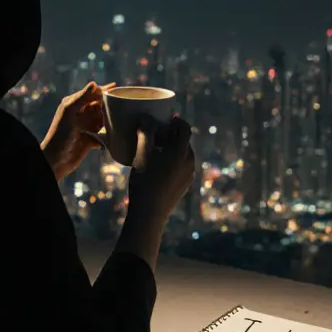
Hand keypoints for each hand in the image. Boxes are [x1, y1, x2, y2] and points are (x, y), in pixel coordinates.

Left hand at [41, 81, 116, 180]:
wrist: (56, 160)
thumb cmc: (60, 134)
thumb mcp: (70, 112)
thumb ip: (82, 97)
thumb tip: (95, 83)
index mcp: (75, 104)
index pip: (93, 94)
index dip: (105, 91)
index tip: (118, 90)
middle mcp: (81, 114)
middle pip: (101, 106)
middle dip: (111, 105)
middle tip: (125, 104)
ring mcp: (86, 126)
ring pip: (104, 119)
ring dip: (112, 119)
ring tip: (124, 117)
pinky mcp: (91, 139)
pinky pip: (104, 134)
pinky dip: (110, 134)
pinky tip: (118, 132)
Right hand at [126, 114, 195, 228]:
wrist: (150, 213)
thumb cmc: (144, 181)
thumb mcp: (142, 154)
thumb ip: (145, 132)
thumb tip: (146, 117)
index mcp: (182, 152)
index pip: (185, 128)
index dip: (177, 121)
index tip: (167, 119)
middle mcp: (190, 162)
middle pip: (184, 142)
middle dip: (172, 135)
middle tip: (157, 134)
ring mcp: (189, 176)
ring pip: (183, 156)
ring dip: (172, 149)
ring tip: (156, 150)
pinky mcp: (184, 186)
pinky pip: (181, 168)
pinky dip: (172, 162)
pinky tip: (158, 167)